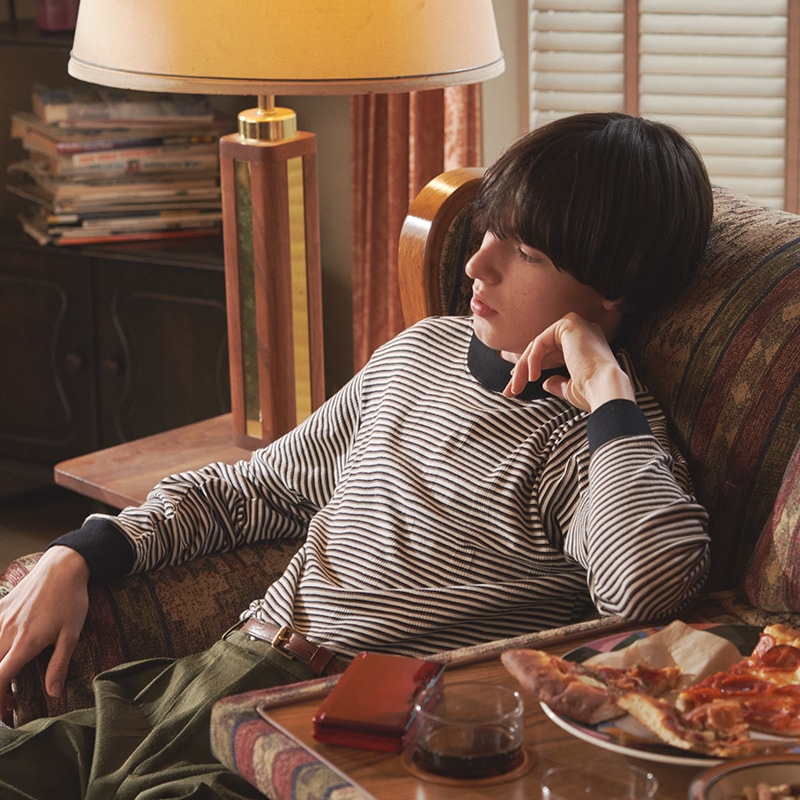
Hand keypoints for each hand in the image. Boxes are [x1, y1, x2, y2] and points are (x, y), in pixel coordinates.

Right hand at [0, 546, 89, 718]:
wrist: (63, 567)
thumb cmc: (71, 600)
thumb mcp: (72, 634)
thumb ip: (59, 665)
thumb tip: (54, 693)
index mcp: (25, 643)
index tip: (4, 713)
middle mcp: (6, 632)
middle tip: (9, 701)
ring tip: (8, 676)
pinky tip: (4, 650)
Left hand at [503, 312, 634, 410]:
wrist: (605, 390)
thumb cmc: (592, 392)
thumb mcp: (571, 388)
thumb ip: (558, 382)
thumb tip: (546, 383)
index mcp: (584, 344)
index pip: (550, 352)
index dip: (531, 367)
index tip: (515, 385)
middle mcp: (582, 331)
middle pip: (541, 348)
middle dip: (522, 370)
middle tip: (510, 391)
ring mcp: (576, 325)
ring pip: (537, 345)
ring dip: (523, 368)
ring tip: (516, 389)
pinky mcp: (568, 324)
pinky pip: (540, 342)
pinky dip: (532, 360)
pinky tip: (532, 377)